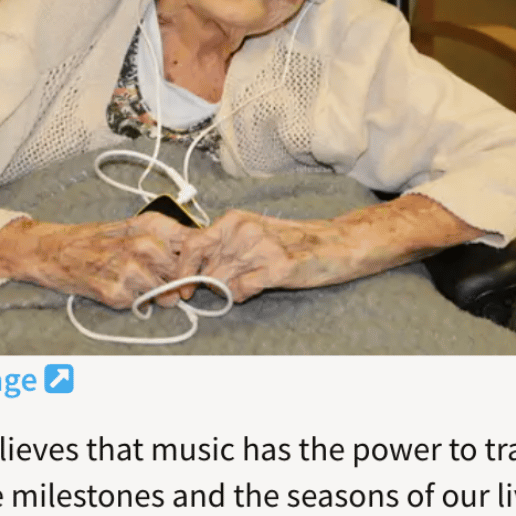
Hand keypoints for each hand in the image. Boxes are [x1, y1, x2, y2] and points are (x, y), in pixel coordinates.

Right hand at [0, 215, 195, 308]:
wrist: (55, 250)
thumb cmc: (100, 238)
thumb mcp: (137, 225)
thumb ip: (170, 234)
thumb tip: (202, 245)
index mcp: (153, 227)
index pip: (194, 245)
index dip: (198, 260)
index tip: (196, 268)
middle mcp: (143, 246)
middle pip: (182, 275)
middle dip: (177, 282)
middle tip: (162, 280)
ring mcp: (129, 270)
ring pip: (165, 294)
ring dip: (156, 294)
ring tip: (136, 282)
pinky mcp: (115, 293)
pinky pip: (139, 303)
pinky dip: (133, 300)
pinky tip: (117, 286)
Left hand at [175, 210, 348, 302]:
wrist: (335, 244)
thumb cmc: (291, 241)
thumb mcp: (252, 232)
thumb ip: (223, 244)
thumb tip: (191, 265)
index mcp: (234, 220)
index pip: (191, 245)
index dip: (181, 270)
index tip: (181, 287)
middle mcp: (243, 231)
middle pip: (205, 270)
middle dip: (208, 284)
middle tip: (223, 287)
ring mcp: (260, 249)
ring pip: (220, 283)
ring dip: (229, 289)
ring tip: (249, 280)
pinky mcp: (277, 268)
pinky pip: (240, 291)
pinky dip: (242, 295)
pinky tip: (256, 286)